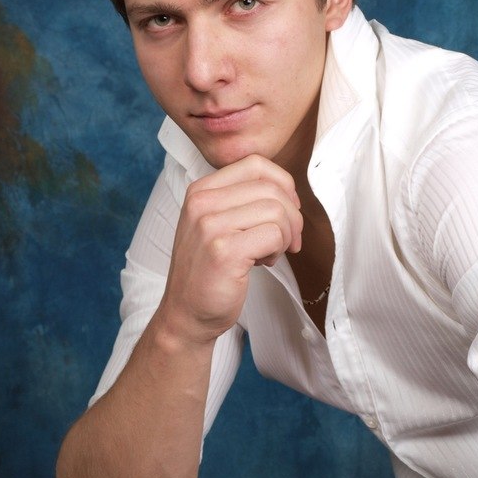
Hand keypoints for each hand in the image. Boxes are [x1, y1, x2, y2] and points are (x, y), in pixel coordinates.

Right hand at [159, 155, 302, 342]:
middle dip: (291, 216)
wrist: (186, 313)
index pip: (256, 164)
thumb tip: (290, 191)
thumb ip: (244, 200)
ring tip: (269, 253)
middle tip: (287, 241)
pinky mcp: (224, 251)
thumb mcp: (218, 223)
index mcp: (201, 190)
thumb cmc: (209, 270)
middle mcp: (202, 202)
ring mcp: (210, 226)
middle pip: (271, 188)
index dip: (282, 185)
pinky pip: (274, 235)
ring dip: (285, 235)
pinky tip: (263, 263)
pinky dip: (278, 250)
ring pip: (277, 211)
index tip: (287, 211)